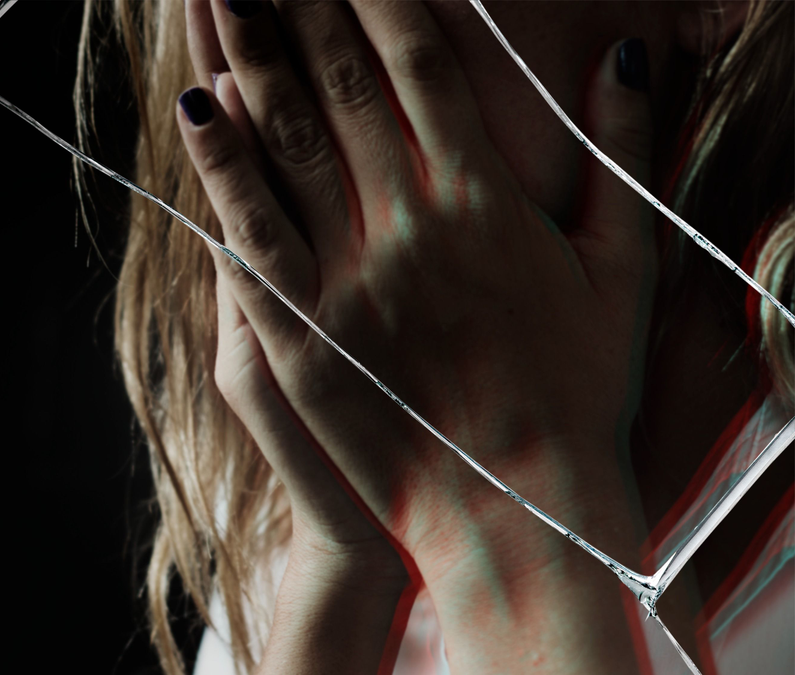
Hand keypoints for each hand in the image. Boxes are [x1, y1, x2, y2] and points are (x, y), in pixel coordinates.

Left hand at [180, 0, 656, 572]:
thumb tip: (629, 55)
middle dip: (301, 3)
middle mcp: (413, 223)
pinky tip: (196, 107)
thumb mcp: (625, 268)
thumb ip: (625, 153)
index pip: (423, 63)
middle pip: (344, 85)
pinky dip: (222, 166)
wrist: (516, 510)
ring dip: (250, 56)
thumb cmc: (577, 392)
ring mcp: (351, 278)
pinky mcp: (303, 334)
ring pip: (289, 142)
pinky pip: (252, 234)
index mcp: (488, 200)